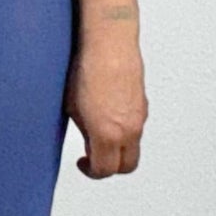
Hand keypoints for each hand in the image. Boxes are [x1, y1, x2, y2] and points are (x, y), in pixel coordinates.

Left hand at [68, 38, 145, 179]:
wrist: (108, 43)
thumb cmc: (87, 70)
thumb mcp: (72, 108)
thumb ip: (84, 132)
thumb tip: (88, 141)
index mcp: (108, 135)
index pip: (104, 170)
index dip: (91, 171)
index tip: (82, 163)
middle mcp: (129, 130)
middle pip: (127, 166)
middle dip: (110, 166)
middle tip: (93, 156)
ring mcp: (139, 117)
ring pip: (133, 145)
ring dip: (119, 146)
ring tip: (99, 129)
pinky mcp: (143, 103)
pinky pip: (136, 126)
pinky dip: (125, 129)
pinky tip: (109, 112)